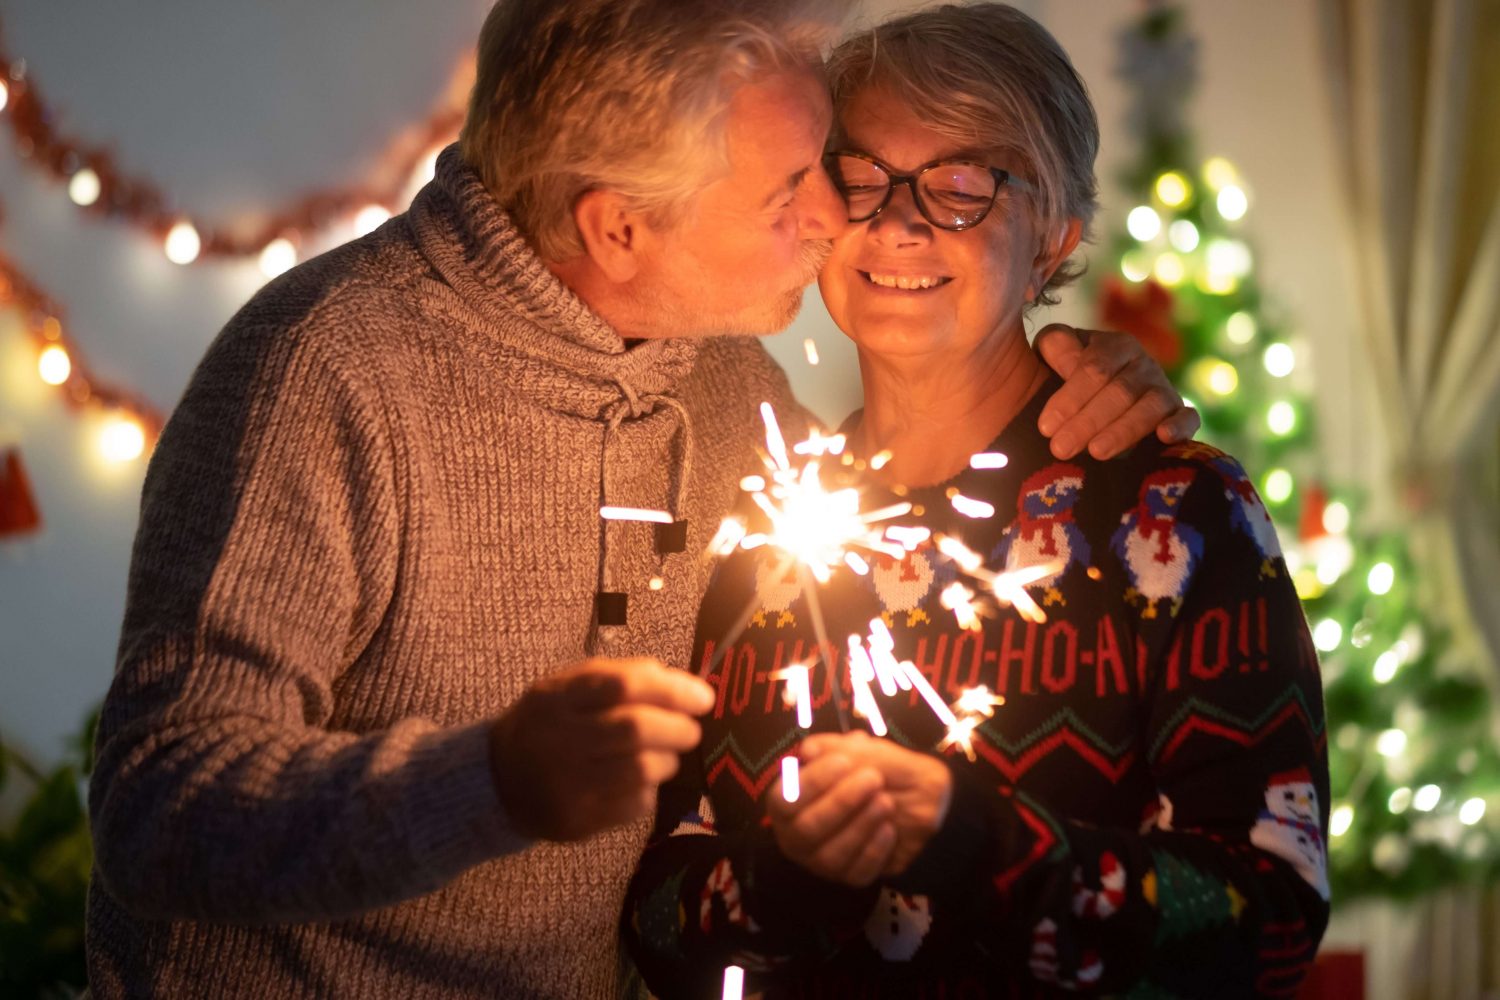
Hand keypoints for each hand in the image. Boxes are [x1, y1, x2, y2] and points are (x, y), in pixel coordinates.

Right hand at [488, 658, 714, 841]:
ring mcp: (566, 784)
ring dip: (668, 760)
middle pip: (635, 729)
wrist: (497, 781)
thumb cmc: (550, 724)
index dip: (672, 690)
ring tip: (666, 755)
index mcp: (557, 697)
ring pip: (641, 769)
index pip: (622, 686)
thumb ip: (619, 676)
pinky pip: (634, 804)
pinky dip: (649, 790)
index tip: (703, 697)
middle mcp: (558, 739)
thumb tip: (682, 683)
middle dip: (678, 728)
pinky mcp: (577, 820)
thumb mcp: (568, 687)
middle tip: (690, 730)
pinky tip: (640, 781)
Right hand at [799, 732, 950, 876]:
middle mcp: (797, 835)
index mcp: (788, 802)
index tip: (844, 762)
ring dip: (860, 826)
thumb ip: (833, 747)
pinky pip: (857, 872)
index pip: (785, 799)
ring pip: (830, 855)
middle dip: (841, 802)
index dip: (812, 781)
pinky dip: (874, 850)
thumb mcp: (859, 750)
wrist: (918, 796)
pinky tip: (890, 829)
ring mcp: (821, 860)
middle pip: (807, 828)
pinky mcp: (849, 876)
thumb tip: (808, 751)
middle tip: (873, 779)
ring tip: (886, 802)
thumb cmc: (876, 770)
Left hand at [1033, 323, 1199, 459]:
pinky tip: (1164, 437)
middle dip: (1088, 422)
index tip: (1045, 427)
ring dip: (1123, 431)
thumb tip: (1057, 346)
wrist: (1100, 397)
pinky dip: (1179, 426)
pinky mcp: (1179, 413)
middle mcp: (1143, 364)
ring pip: (1150, 407)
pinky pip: (1188, 417)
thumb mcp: (1056, 356)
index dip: (1069, 398)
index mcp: (1115, 346)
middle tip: (1060, 448)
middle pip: (1120, 392)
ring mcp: (1163, 388)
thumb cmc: (1069, 375)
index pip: (1095, 369)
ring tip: (1096, 453)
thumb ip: (1055, 347)